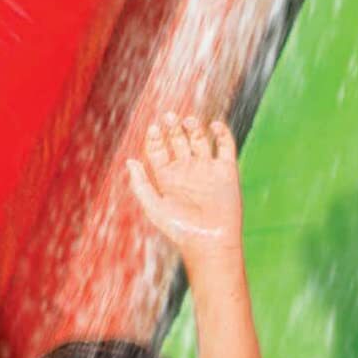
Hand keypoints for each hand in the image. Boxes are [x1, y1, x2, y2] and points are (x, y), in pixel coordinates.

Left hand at [127, 113, 242, 259]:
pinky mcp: (226, 170)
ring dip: (194, 127)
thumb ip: (141, 184)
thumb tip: (130, 161)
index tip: (153, 129)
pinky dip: (222, 133)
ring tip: (188, 121)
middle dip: (173, 127)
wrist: (211, 240)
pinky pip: (225, 146)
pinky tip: (214, 126)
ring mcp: (207, 169)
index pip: (159, 149)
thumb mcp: (154, 206)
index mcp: (168, 177)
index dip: (155, 137)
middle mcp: (187, 170)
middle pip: (178, 140)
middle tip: (169, 116)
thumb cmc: (181, 228)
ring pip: (200, 139)